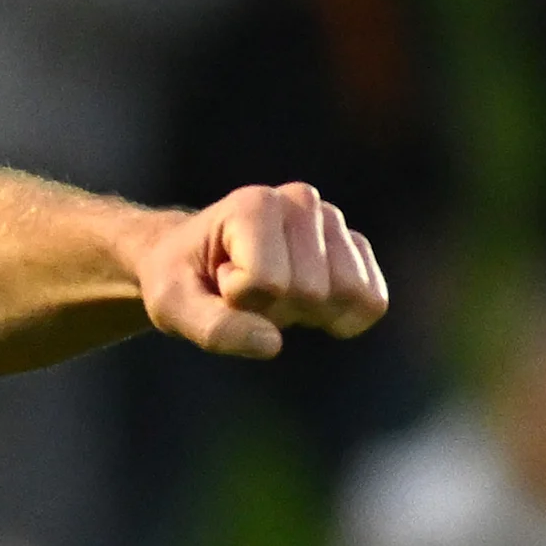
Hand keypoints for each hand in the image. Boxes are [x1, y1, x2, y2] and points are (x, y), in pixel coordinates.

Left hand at [138, 182, 388, 360]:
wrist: (191, 260)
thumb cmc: (179, 281)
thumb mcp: (172, 307)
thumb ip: (214, 328)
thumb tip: (272, 343)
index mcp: (254, 205)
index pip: (267, 283)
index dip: (238, 301)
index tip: (217, 281)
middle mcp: (301, 202)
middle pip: (311, 292)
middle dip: (273, 309)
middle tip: (243, 289)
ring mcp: (333, 222)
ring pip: (349, 295)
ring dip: (306, 313)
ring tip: (270, 291)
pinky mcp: (354, 247)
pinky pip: (372, 301)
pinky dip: (340, 317)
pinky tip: (303, 302)